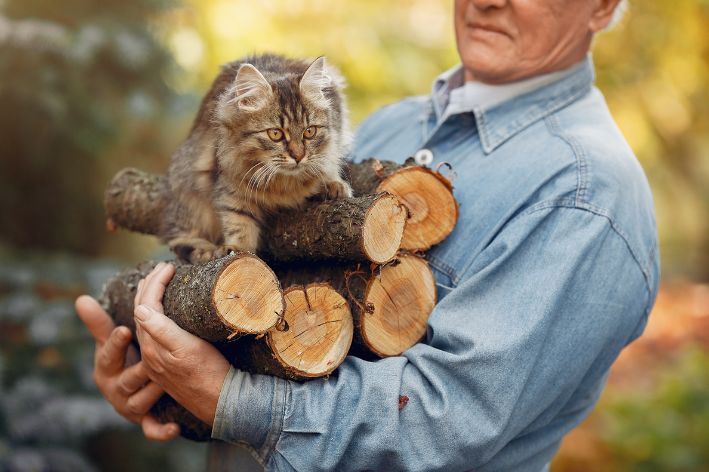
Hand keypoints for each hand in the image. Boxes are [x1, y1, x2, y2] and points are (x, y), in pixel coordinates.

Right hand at [74, 295, 179, 440]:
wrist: (129, 391)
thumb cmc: (120, 360)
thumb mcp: (109, 343)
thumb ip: (99, 323)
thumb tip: (80, 299)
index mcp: (105, 368)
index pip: (108, 355)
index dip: (115, 344)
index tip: (124, 330)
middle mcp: (115, 389)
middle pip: (127, 379)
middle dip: (139, 369)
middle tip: (151, 360)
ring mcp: (129, 406)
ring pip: (141, 401)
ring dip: (152, 393)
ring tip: (165, 383)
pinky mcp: (144, 421)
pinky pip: (152, 429)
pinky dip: (161, 431)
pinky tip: (175, 428)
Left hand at [133, 262, 230, 425]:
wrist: (222, 401)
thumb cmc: (208, 374)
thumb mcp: (187, 349)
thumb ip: (161, 330)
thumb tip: (140, 309)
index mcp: (153, 346)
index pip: (146, 305)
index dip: (155, 283)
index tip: (168, 266)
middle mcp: (151, 352)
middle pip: (142, 312)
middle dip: (149, 286)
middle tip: (161, 268)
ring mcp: (158, 360)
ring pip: (147, 322)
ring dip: (151, 299)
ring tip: (159, 283)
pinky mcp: (168, 364)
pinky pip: (155, 332)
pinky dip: (156, 314)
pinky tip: (164, 312)